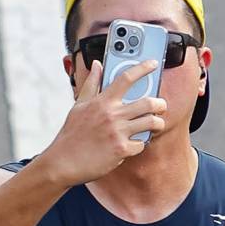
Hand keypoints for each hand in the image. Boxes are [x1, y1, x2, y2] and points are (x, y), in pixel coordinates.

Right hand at [42, 60, 167, 185]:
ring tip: (156, 124)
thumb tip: (96, 65)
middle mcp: (112, 115)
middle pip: (148, 102)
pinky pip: (142, 144)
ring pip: (151, 123)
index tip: (153, 64)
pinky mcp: (121, 150)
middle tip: (161, 106)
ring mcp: (117, 132)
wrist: (63, 162)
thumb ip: (91, 84)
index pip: (126, 78)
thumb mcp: (78, 105)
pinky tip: (135, 144)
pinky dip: (141, 144)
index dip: (143, 68)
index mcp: (102, 101)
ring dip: (158, 123)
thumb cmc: (71, 134)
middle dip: (160, 104)